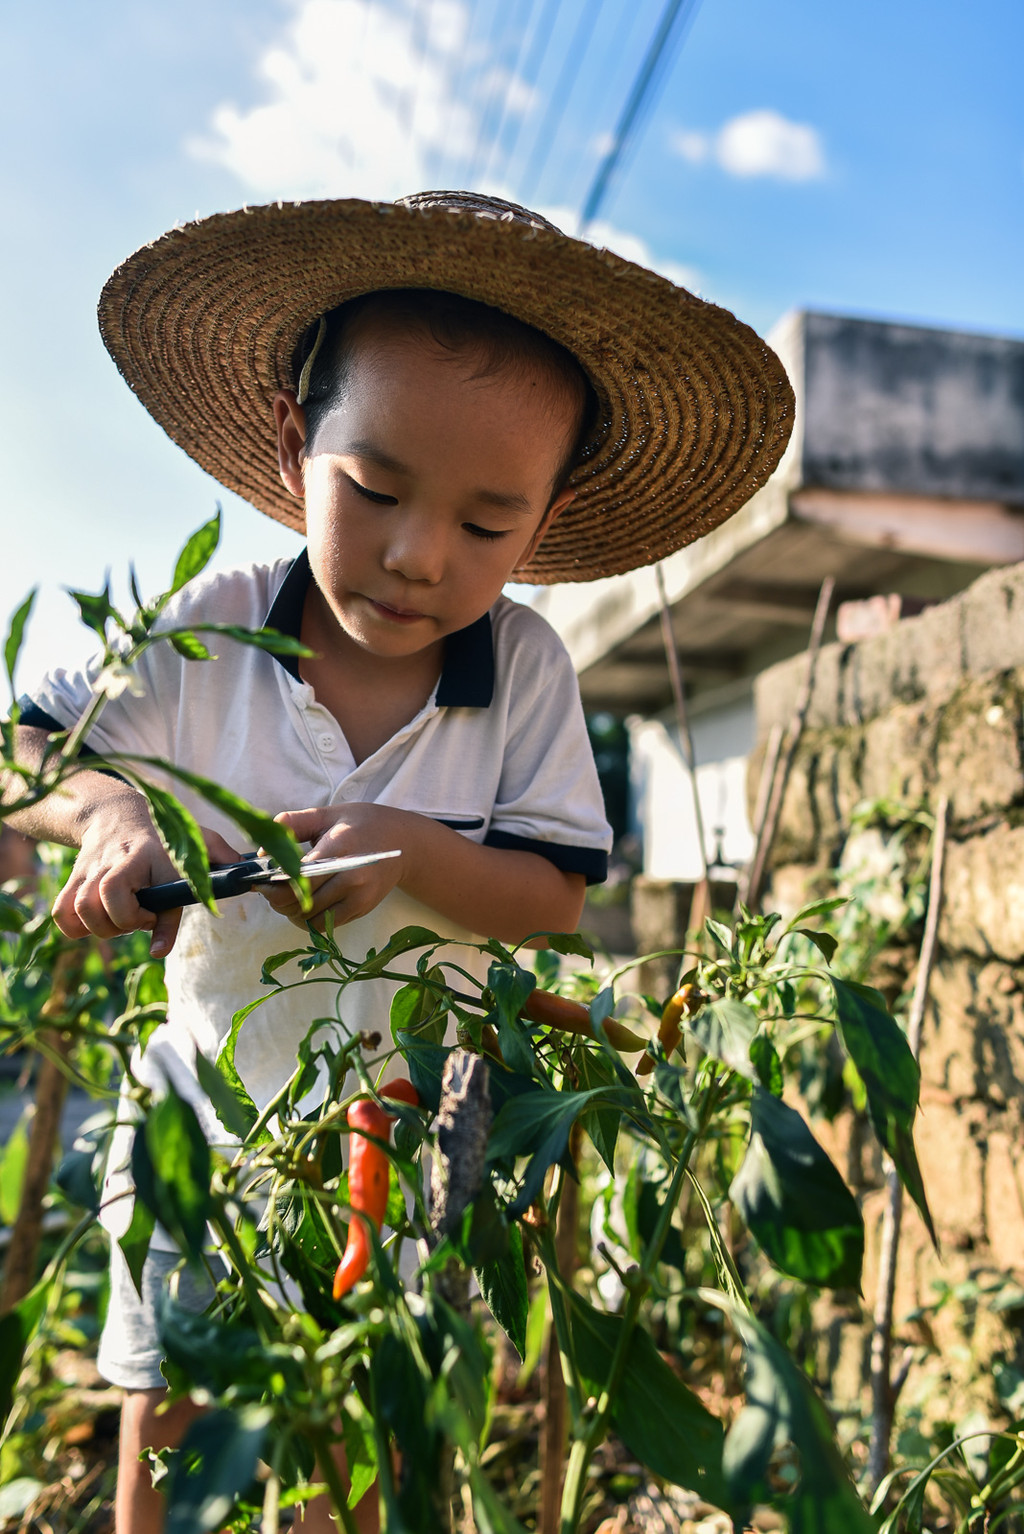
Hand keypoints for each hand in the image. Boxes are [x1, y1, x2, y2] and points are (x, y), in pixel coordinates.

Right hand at [52, 790, 241, 957]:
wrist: (116, 814)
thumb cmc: (163, 835)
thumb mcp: (194, 839)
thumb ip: (219, 856)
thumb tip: (247, 879)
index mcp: (147, 854)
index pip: (134, 890)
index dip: (147, 922)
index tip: (158, 946)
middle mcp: (113, 863)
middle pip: (99, 905)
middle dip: (123, 925)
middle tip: (144, 919)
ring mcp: (89, 872)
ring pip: (79, 911)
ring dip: (102, 928)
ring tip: (124, 920)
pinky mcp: (73, 881)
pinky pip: (62, 914)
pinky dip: (76, 928)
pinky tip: (99, 922)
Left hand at [259, 803, 415, 928]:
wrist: (403, 844)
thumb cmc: (361, 825)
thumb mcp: (327, 814)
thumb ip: (292, 824)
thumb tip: (263, 851)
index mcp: (339, 847)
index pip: (297, 878)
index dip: (273, 884)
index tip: (261, 880)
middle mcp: (351, 875)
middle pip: (299, 902)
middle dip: (277, 899)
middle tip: (270, 888)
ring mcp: (358, 896)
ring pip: (308, 918)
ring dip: (291, 911)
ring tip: (288, 895)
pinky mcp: (361, 909)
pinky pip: (324, 926)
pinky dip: (308, 919)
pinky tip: (306, 904)